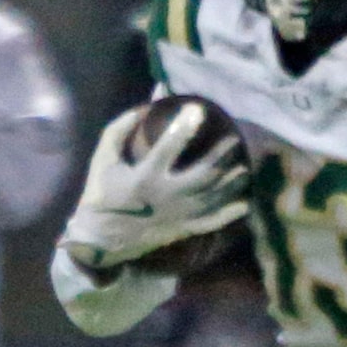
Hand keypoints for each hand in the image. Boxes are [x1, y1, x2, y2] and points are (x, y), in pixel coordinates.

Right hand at [60, 104, 248, 274]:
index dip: (184, 127)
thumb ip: (119, 131)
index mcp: (144, 177)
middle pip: (203, 174)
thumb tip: (144, 107)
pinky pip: (212, 222)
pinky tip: (245, 203)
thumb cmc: (102, 194)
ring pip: (213, 197)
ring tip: (244, 165)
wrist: (101, 239)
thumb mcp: (103, 160)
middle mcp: (166, 196)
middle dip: (221, 155)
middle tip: (234, 139)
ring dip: (232, 181)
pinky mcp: (183, 230)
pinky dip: (230, 213)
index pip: (168, 148)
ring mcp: (178, 215)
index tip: (198, 109)